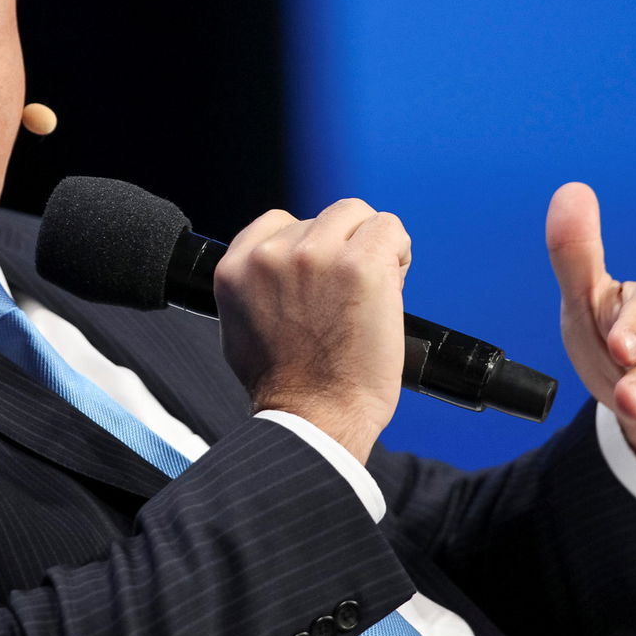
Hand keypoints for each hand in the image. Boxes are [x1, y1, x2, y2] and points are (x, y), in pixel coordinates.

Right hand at [214, 199, 410, 463]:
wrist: (314, 419)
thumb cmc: (286, 385)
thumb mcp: (241, 323)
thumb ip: (256, 283)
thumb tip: (282, 265)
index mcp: (237, 267)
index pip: (279, 222)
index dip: (308, 245)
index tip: (323, 275)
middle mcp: (271, 255)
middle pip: (323, 218)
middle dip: (341, 246)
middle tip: (351, 289)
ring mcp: (316, 256)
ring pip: (357, 215)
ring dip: (370, 244)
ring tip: (375, 284)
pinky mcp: (360, 265)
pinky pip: (389, 228)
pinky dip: (398, 250)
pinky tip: (394, 280)